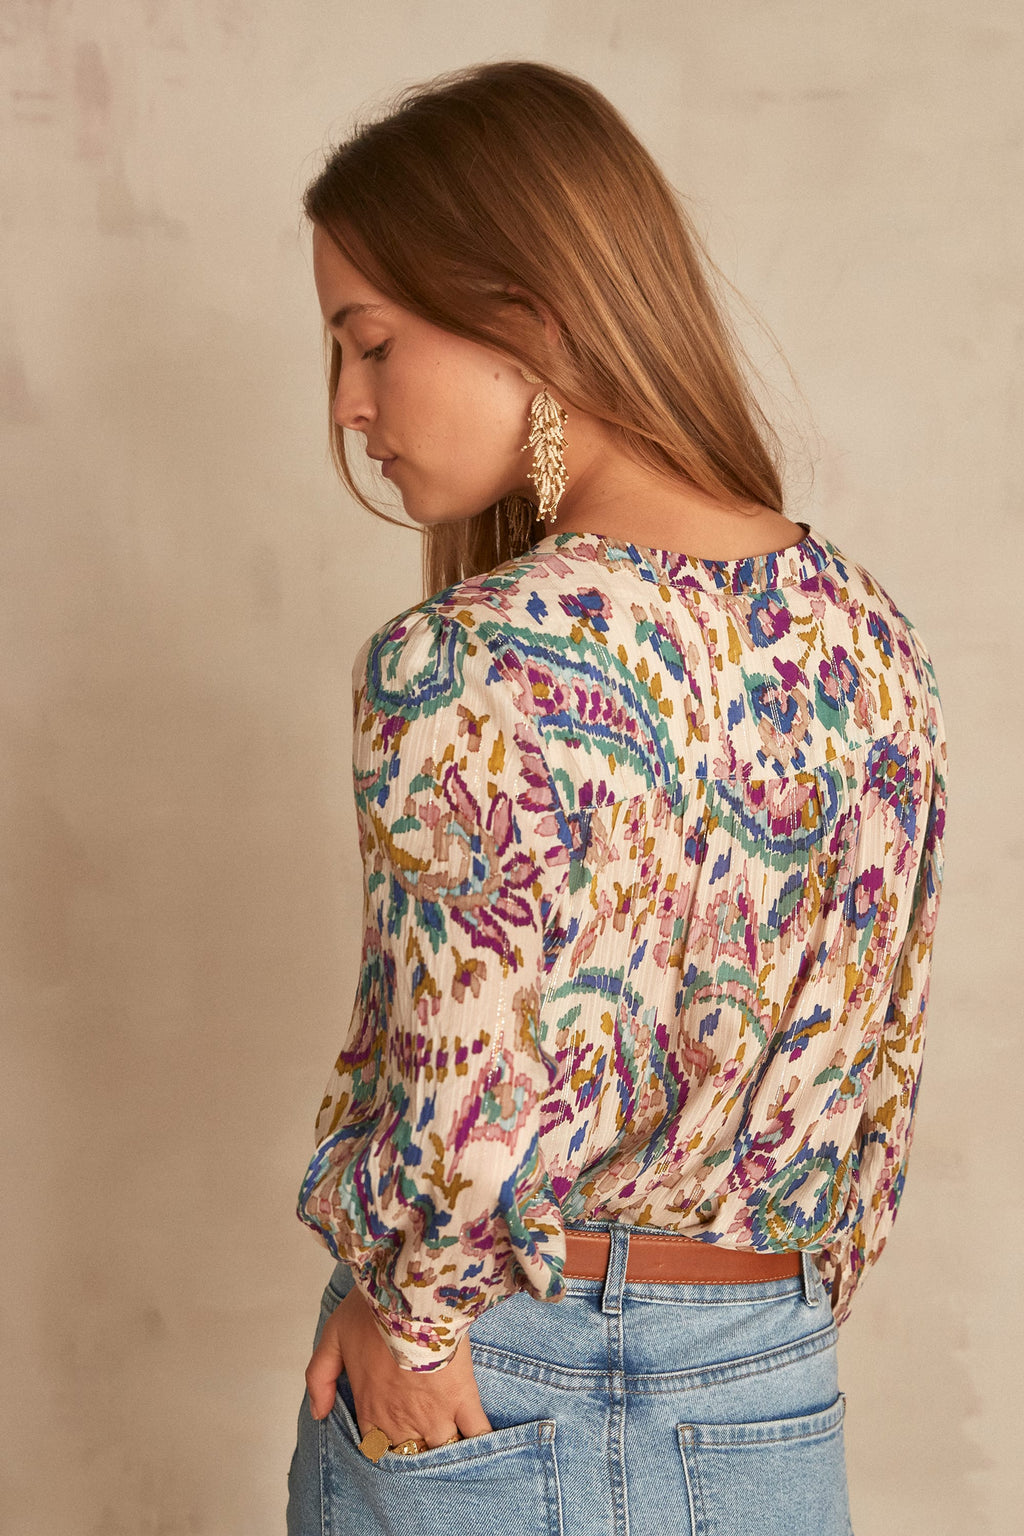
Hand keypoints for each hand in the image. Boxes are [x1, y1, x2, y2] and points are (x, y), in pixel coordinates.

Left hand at [305, 1283, 492, 1448]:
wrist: (409, 1298)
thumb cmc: (371, 1313)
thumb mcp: (332, 1338)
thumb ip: (320, 1378)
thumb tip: (319, 1413)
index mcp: (371, 1411)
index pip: (376, 1449)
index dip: (386, 1448)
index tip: (394, 1439)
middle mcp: (401, 1422)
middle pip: (410, 1456)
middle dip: (417, 1452)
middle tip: (425, 1439)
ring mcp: (434, 1415)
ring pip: (442, 1450)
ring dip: (446, 1450)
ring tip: (455, 1444)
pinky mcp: (463, 1400)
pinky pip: (476, 1434)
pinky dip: (481, 1444)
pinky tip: (482, 1446)